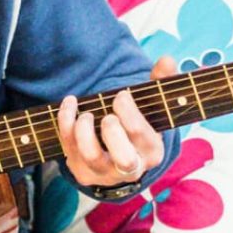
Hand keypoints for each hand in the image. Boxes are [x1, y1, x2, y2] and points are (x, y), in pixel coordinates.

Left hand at [59, 56, 179, 187]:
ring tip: (86, 113)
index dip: (128, 111)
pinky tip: (70, 104)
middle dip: (113, 132)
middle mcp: (131, 169)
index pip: (141, 135)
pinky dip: (66, 122)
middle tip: (107, 116)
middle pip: (124, 159)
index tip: (121, 95)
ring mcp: (105, 173)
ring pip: (91, 156)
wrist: (118, 157)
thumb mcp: (151, 106)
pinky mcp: (83, 172)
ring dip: (83, 129)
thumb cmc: (136, 124)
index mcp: (152, 151)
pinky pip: (70, 149)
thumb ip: (161, 81)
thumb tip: (166, 59)